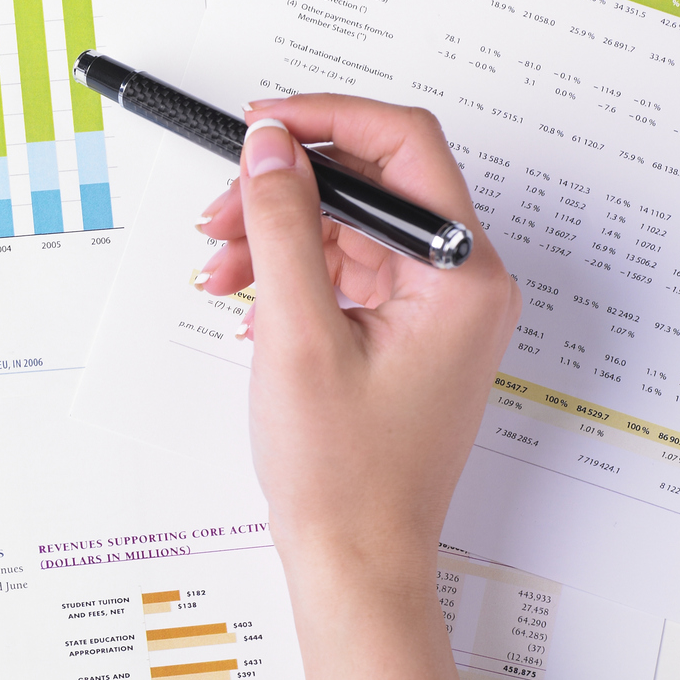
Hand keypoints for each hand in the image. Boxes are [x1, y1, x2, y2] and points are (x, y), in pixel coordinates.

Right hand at [194, 96, 521, 679]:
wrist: (355, 560)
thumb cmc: (343, 472)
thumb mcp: (297, 332)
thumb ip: (281, 225)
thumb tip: (270, 144)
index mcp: (461, 275)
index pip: (404, 145)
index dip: (325, 120)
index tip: (260, 125)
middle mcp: (461, 284)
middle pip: (369, 186)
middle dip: (283, 190)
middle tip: (219, 213)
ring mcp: (434, 311)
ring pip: (347, 229)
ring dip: (274, 236)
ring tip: (218, 269)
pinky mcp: (404, 335)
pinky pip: (343, 273)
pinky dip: (288, 276)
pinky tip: (246, 301)